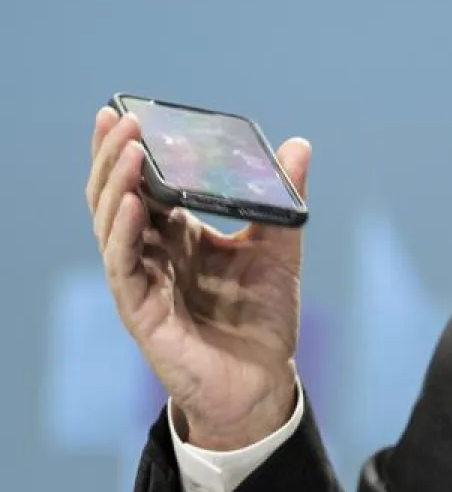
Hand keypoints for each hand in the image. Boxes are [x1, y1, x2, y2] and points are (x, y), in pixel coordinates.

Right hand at [85, 106, 308, 449]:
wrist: (264, 381)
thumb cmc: (261, 317)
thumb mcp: (279, 246)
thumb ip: (284, 198)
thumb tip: (300, 144)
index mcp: (178, 234)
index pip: (142, 184)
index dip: (129, 149)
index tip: (126, 110)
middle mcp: (153, 253)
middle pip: (116, 196)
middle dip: (113, 156)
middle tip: (120, 116)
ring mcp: (143, 281)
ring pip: (112, 225)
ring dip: (116, 184)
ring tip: (129, 148)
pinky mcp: (142, 311)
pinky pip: (125, 266)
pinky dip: (125, 232)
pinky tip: (132, 203)